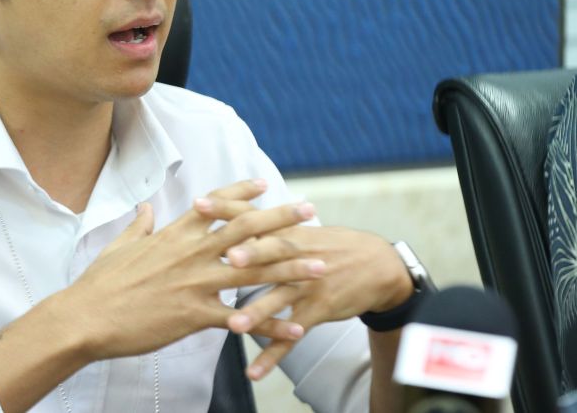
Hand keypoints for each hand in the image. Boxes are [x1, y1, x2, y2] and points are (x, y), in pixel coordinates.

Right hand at [55, 180, 326, 361]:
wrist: (87, 317)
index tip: (264, 184)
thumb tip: (146, 208)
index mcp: (173, 235)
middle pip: (245, 229)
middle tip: (310, 211)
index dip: (241, 193)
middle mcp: (191, 253)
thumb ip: (140, 226)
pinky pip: (242, 318)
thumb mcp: (120, 246)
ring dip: (290, 268)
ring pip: (253, 271)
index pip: (214, 205)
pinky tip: (295, 326)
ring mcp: (196, 283)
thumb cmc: (100, 284)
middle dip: (281, 219)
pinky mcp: (196, 315)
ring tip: (320, 266)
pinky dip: (271, 324)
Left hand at [210, 225, 412, 379]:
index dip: (227, 209)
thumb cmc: (327, 243)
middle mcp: (296, 254)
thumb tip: (226, 210)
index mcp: (284, 231)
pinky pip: (292, 335)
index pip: (252, 215)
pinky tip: (255, 372)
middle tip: (227, 258)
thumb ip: (262, 223)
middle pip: (272, 252)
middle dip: (251, 255)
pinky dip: (273, 354)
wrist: (377, 264)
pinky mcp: (317, 310)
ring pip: (280, 298)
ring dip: (258, 313)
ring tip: (234, 325)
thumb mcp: (299, 228)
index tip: (199, 204)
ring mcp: (307, 284)